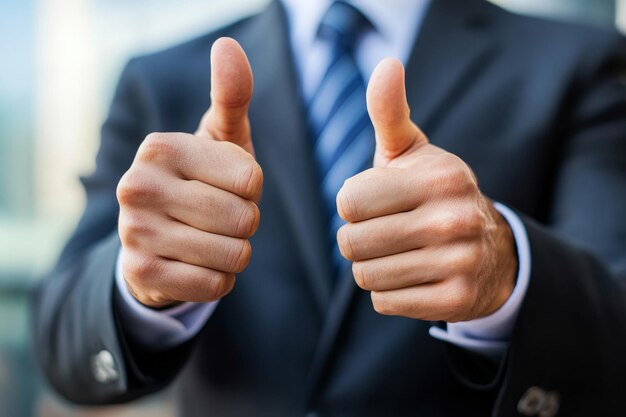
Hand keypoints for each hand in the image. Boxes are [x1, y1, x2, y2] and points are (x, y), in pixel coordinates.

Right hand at [117, 38, 261, 307]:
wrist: (158, 237)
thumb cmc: (201, 180)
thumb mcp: (219, 139)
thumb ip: (231, 96)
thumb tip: (227, 45)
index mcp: (159, 148)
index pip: (251, 180)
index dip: (252, 190)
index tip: (227, 186)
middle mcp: (136, 186)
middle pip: (244, 219)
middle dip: (246, 223)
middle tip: (220, 217)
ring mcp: (133, 232)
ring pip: (234, 256)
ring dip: (236, 253)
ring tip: (211, 239)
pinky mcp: (141, 274)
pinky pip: (216, 286)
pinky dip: (220, 279)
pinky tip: (200, 265)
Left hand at [336, 59, 516, 321]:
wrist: (490, 248)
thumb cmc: (432, 194)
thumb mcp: (413, 152)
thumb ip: (390, 112)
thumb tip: (387, 64)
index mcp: (439, 177)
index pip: (348, 202)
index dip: (352, 204)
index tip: (375, 202)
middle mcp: (454, 219)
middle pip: (351, 243)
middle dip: (357, 239)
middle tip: (384, 231)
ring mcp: (459, 263)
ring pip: (365, 276)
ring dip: (371, 266)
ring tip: (398, 252)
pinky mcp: (456, 300)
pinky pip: (384, 302)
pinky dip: (389, 291)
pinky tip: (413, 274)